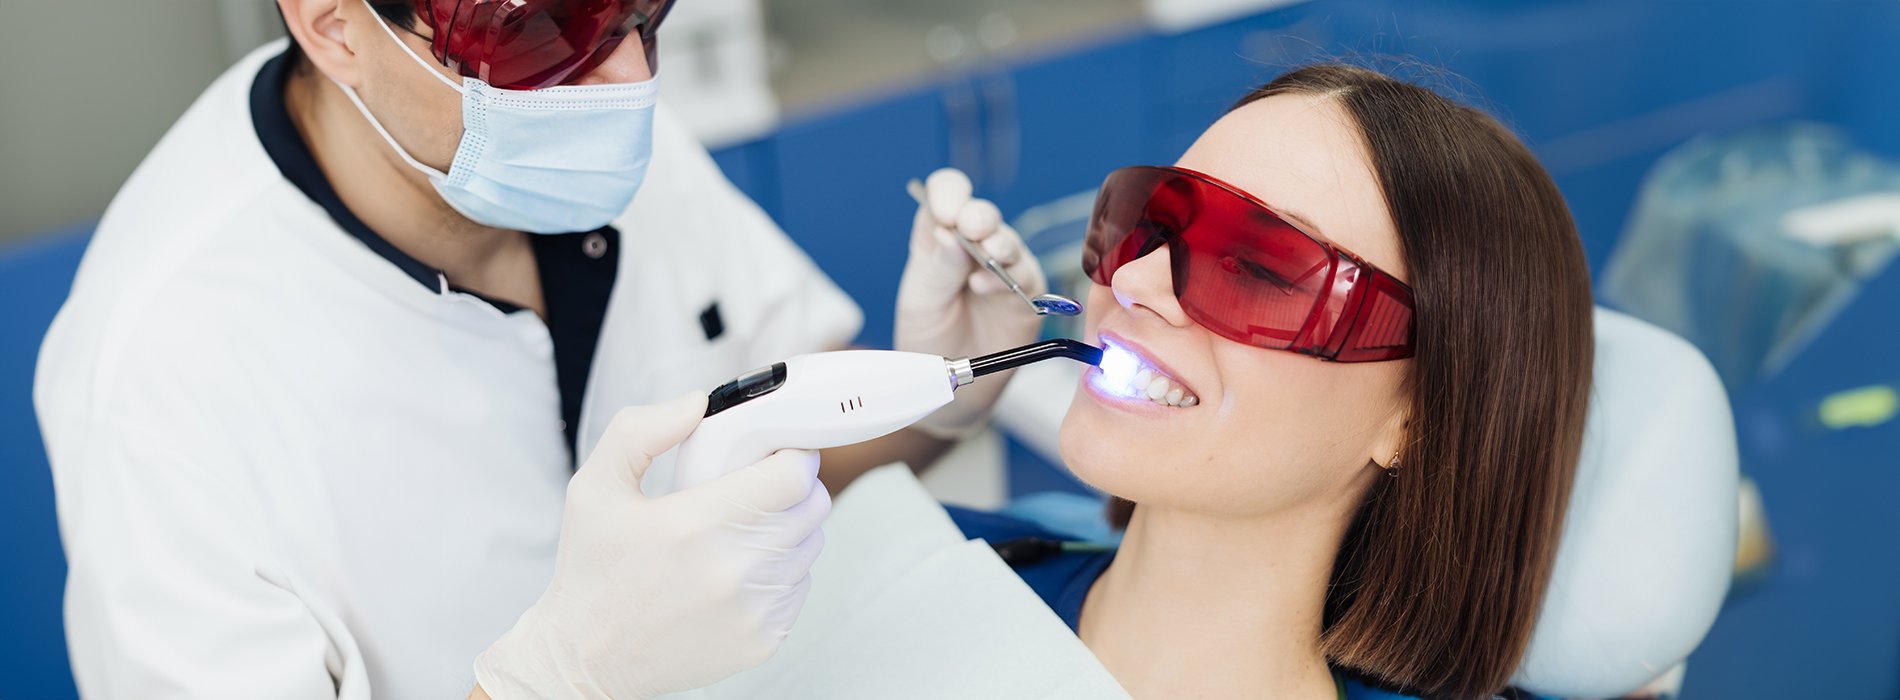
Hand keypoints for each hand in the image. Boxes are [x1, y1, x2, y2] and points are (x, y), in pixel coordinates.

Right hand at [474, 392, 829, 699]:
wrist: (585, 658)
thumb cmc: (592, 572)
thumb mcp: (594, 487)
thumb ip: (642, 430)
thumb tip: (697, 404)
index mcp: (692, 524)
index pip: (793, 476)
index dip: (792, 455)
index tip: (775, 454)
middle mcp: (730, 570)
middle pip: (812, 508)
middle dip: (793, 488)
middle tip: (758, 489)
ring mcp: (750, 610)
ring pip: (810, 548)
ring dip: (788, 532)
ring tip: (742, 532)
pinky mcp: (762, 641)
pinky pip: (799, 590)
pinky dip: (781, 575)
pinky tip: (739, 572)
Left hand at [896, 168, 1047, 437]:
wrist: (952, 386)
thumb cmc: (929, 337)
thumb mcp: (921, 301)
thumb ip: (937, 268)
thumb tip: (950, 233)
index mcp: (939, 236)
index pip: (946, 194)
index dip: (950, 194)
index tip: (947, 211)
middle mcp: (973, 245)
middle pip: (981, 213)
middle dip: (979, 217)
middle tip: (973, 228)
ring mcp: (1002, 267)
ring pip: (1008, 241)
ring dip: (999, 244)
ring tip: (988, 256)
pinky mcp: (1026, 293)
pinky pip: (1025, 275)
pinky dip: (1008, 277)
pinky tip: (989, 286)